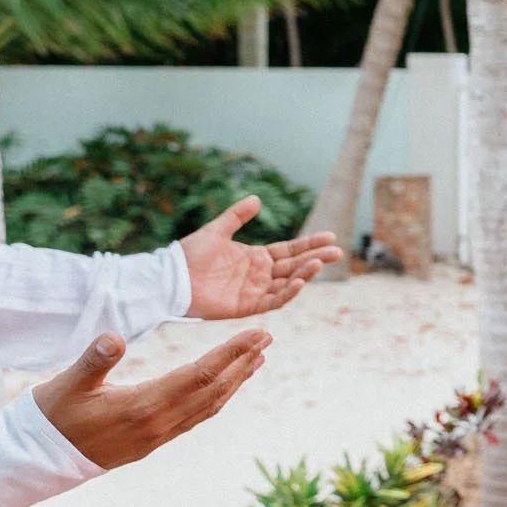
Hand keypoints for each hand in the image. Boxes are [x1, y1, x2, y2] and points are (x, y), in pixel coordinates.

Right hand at [35, 328, 269, 468]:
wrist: (39, 459)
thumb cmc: (53, 416)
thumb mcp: (68, 384)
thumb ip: (93, 361)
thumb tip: (114, 337)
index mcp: (143, 406)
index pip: (201, 375)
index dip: (232, 353)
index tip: (258, 334)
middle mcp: (159, 423)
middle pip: (214, 390)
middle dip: (242, 363)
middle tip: (266, 337)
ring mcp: (159, 435)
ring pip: (210, 406)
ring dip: (236, 381)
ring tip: (257, 359)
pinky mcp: (154, 441)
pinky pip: (197, 417)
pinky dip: (218, 398)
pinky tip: (226, 386)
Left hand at [181, 197, 342, 319]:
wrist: (169, 280)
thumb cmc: (189, 256)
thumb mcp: (216, 230)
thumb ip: (236, 216)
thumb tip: (257, 199)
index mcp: (255, 257)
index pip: (289, 250)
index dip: (309, 244)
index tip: (330, 237)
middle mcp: (259, 274)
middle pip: (294, 266)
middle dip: (316, 258)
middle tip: (337, 252)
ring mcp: (254, 291)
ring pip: (287, 283)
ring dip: (304, 274)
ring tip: (318, 263)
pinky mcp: (246, 306)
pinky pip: (272, 301)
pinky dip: (287, 293)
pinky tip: (299, 282)